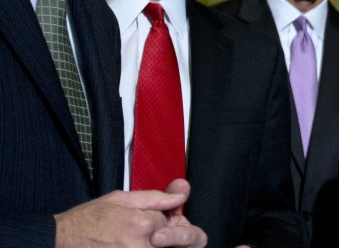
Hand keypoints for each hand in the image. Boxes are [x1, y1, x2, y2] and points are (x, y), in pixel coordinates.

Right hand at [54, 179, 205, 246]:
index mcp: (142, 223)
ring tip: (128, 237)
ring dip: (154, 244)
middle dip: (166, 235)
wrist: (59, 242)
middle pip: (172, 241)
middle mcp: (141, 245)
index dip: (165, 219)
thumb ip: (157, 197)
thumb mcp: (121, 199)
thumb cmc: (87, 220)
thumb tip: (182, 193)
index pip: (172, 221)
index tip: (150, 219)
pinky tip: (126, 243)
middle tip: (142, 232)